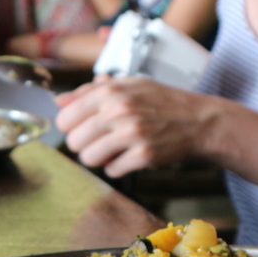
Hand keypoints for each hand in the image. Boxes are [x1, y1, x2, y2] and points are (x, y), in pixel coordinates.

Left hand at [55, 77, 215, 176]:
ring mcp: (131, 134)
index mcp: (110, 91)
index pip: (65, 117)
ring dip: (99, 158)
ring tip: (115, 150)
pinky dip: (118, 167)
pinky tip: (130, 157)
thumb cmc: (162, 102)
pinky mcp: (143, 155)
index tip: (83, 128)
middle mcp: (118, 111)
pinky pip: (111, 171)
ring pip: (89, 158)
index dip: (71, 127)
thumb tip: (58, 102)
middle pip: (73, 141)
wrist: (198, 121)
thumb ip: (90, 92)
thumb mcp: (127, 85)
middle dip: (84, 145)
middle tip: (101, 141)